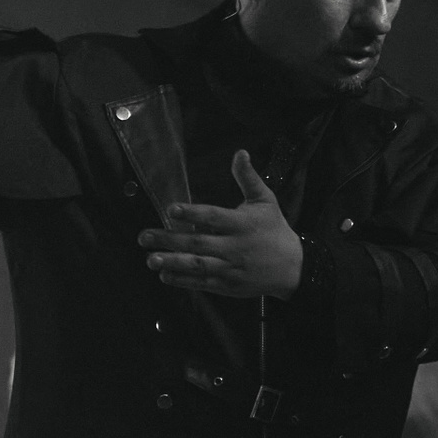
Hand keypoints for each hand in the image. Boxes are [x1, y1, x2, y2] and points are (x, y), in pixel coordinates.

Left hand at [137, 149, 302, 299]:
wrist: (293, 267)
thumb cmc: (274, 229)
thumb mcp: (266, 200)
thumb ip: (248, 178)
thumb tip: (240, 152)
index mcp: (242, 224)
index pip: (213, 217)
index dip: (192, 213)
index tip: (171, 209)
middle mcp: (234, 247)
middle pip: (198, 243)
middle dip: (169, 240)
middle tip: (144, 236)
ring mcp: (230, 268)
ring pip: (197, 266)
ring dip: (172, 263)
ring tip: (150, 259)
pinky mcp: (228, 285)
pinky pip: (202, 283)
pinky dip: (183, 280)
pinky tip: (165, 276)